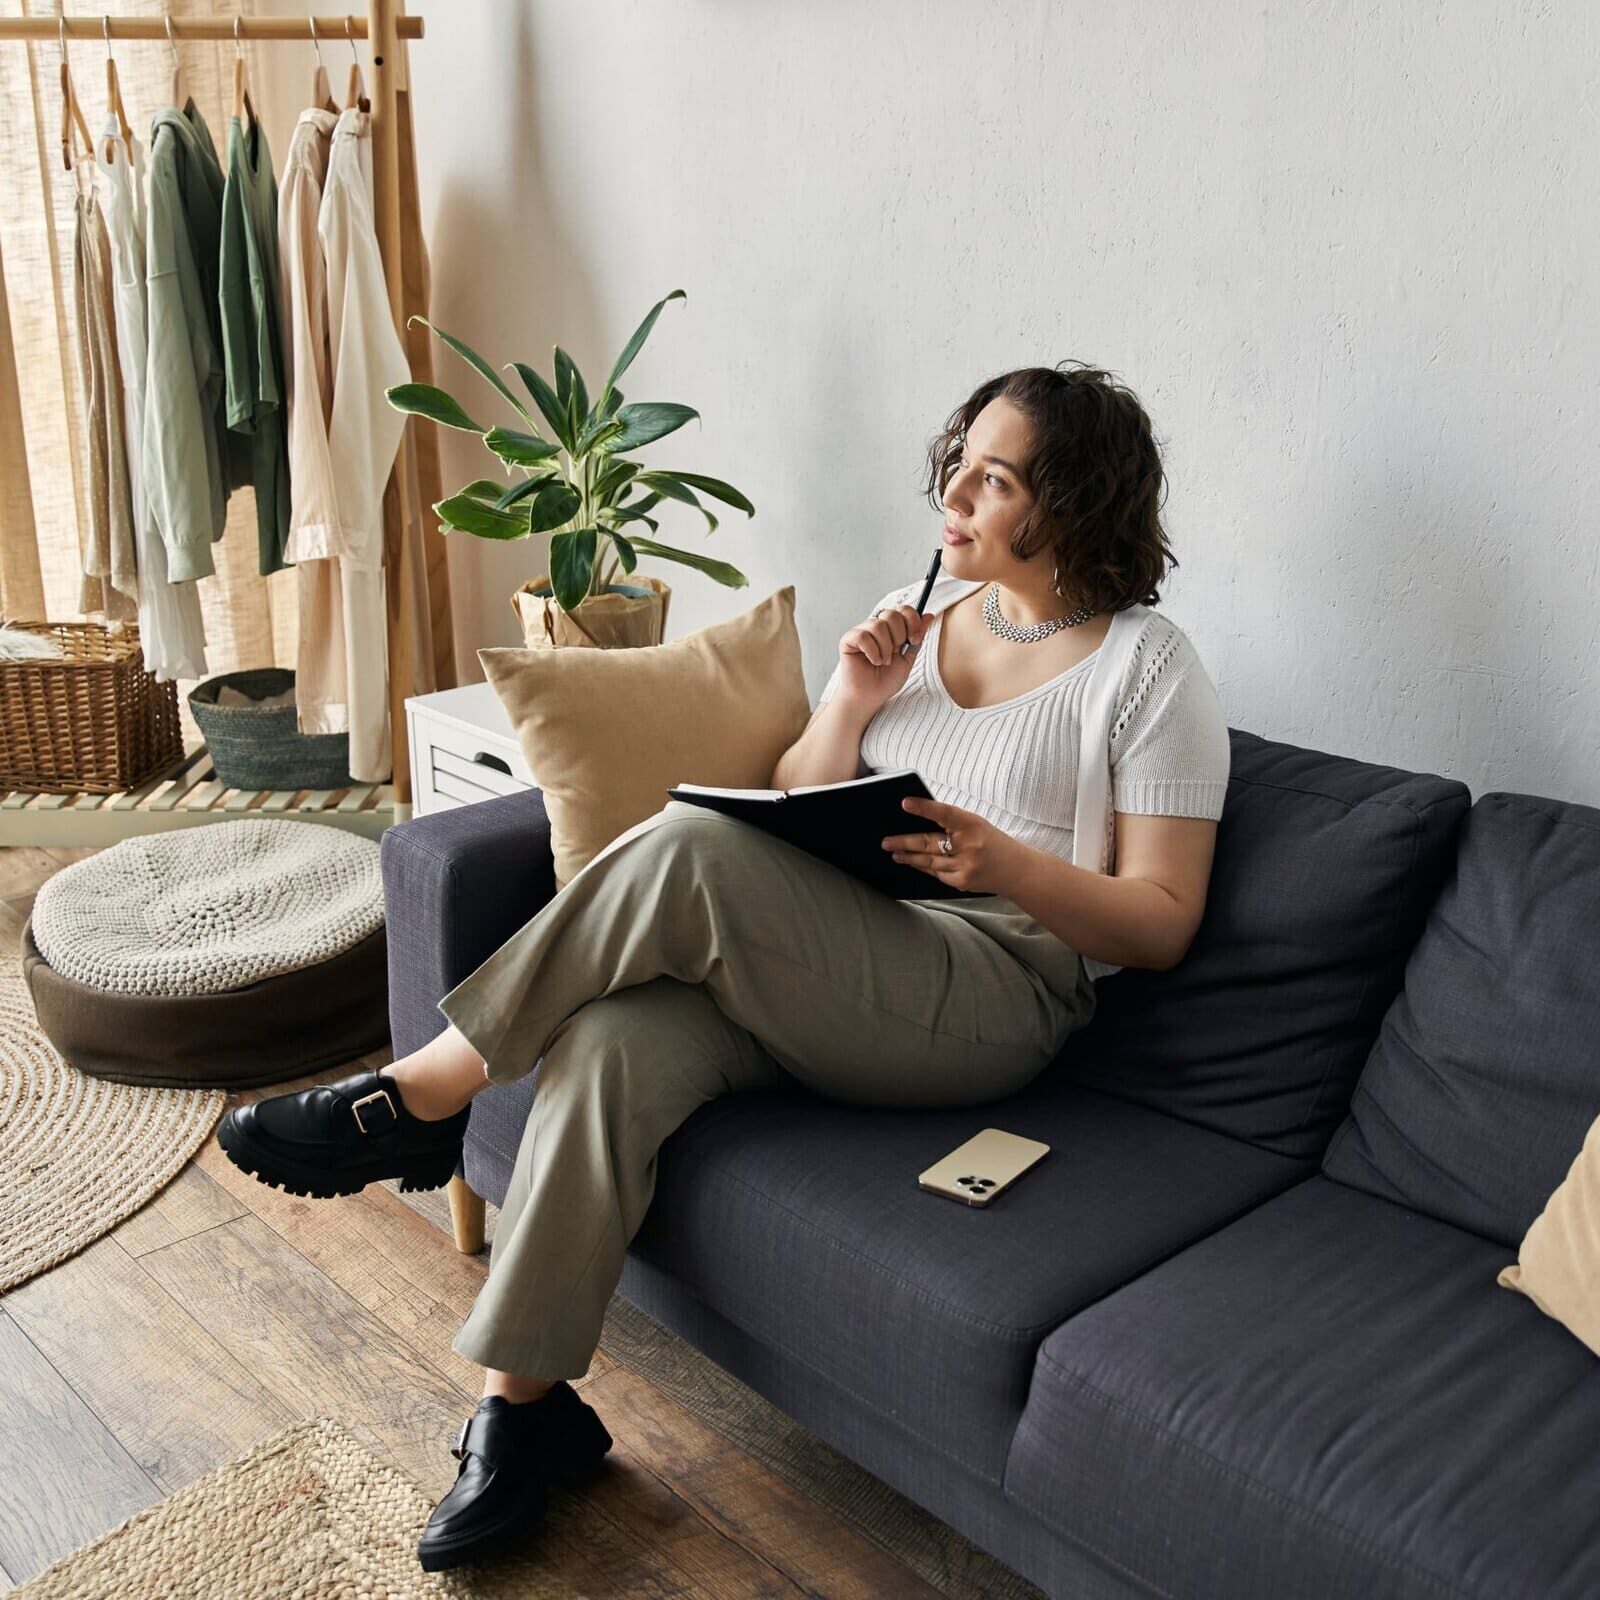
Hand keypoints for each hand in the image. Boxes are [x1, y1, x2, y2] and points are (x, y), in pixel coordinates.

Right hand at [835, 603, 935, 714]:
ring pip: (878, 625)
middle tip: (895, 653)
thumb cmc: (886, 680)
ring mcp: (861, 632)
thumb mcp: (909, 657)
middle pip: (892, 614)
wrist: (871, 697)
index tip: (914, 639)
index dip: (912, 621)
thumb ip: (918, 636)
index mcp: (892, 628)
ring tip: (883, 661)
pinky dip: (872, 651)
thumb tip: (929, 616)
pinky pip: (863, 636)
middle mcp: (876, 626)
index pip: (904, 610)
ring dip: (885, 648)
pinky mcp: (848, 640)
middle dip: (898, 636)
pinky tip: (872, 661)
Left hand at [880, 795, 1021, 896]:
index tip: (905, 803)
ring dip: (909, 857)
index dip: (924, 808)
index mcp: (973, 825)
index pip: (945, 813)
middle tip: (885, 841)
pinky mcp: (962, 882)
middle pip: (929, 843)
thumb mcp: (976, 825)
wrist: (1017, 870)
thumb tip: (918, 819)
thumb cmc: (992, 842)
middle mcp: (969, 846)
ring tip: (893, 852)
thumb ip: (952, 823)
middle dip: (904, 842)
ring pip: (929, 861)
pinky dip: (924, 867)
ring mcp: (965, 866)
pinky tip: (913, 863)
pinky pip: (936, 874)